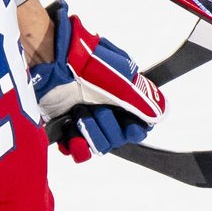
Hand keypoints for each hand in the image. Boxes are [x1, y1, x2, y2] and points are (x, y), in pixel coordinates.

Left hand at [30, 0, 166, 161]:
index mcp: (123, 98)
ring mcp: (84, 117)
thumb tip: (160, 114)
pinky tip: (72, 136)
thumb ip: (143, 101)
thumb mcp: (122, 80)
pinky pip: (76, 150)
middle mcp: (105, 108)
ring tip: (79, 114)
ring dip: (91, 133)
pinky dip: (75, 147)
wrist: (52, 61)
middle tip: (96, 109)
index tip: (129, 128)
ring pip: (99, 145)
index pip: (138, 127)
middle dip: (108, 127)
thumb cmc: (88, 64)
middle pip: (118, 139)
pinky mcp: (65, 125)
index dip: (134, 131)